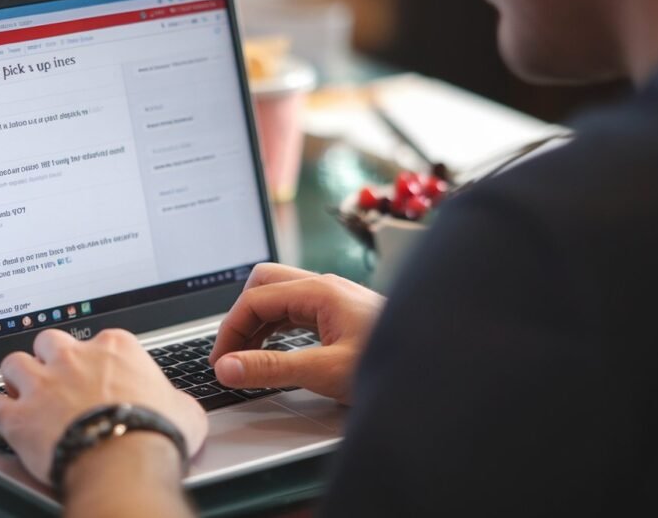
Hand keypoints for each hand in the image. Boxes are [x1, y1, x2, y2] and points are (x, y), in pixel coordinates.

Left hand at [0, 329, 207, 485]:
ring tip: (22, 394)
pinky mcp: (18, 416)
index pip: (100, 340)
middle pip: (50, 341)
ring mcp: (42, 383)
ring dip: (16, 379)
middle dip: (50, 358)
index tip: (99, 375)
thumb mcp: (183, 409)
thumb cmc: (157, 433)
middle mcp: (74, 357)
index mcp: (116, 348)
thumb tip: (178, 405)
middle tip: (57, 379)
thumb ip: (172, 398)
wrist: (125, 460)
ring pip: (13, 363)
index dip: (97, 360)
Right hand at [209, 263, 384, 404]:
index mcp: (319, 292)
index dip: (229, 330)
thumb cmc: (393, 363)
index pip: (255, 299)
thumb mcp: (324, 372)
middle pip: (263, 285)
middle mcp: (324, 288)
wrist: (438, 368)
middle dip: (240, 317)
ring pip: (278, 297)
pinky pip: (295, 311)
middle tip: (230, 354)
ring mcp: (333, 298)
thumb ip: (272, 368)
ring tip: (246, 357)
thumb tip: (228, 367)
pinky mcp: (340, 313)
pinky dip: (275, 328)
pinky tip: (274, 351)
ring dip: (257, 323)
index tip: (220, 362)